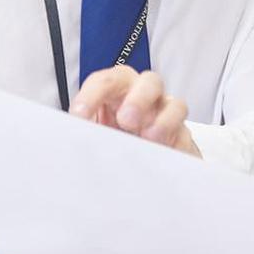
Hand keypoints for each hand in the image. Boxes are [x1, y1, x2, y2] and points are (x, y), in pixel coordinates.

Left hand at [70, 65, 200, 156]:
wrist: (137, 172)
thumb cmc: (112, 146)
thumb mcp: (93, 138)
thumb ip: (84, 133)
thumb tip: (67, 135)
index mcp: (117, 94)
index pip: (106, 81)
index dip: (92, 94)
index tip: (79, 116)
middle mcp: (145, 100)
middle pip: (150, 81)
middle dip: (138, 98)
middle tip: (126, 121)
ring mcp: (167, 118)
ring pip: (176, 105)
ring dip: (163, 120)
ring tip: (150, 138)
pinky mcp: (182, 140)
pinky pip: (187, 136)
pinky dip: (176, 143)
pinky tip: (164, 154)